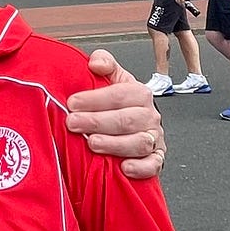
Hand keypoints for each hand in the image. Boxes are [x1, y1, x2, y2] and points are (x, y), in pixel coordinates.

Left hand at [66, 49, 165, 180]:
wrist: (134, 124)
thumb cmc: (118, 102)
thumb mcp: (113, 77)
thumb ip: (104, 62)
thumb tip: (95, 63)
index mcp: (140, 93)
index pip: (118, 95)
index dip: (94, 99)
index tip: (72, 103)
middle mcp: (150, 116)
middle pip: (126, 119)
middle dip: (97, 122)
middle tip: (73, 123)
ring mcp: (155, 138)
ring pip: (138, 143)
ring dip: (114, 144)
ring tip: (92, 144)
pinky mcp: (157, 159)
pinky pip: (153, 165)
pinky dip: (140, 168)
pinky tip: (124, 167)